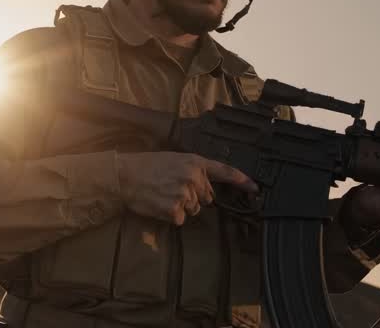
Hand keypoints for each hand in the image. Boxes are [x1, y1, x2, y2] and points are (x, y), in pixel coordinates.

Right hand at [115, 152, 258, 225]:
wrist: (124, 176)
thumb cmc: (146, 166)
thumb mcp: (173, 159)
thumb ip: (193, 171)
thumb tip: (205, 190)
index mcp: (194, 162)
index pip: (224, 171)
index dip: (242, 180)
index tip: (255, 188)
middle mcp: (193, 178)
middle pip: (206, 198)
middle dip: (194, 196)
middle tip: (171, 188)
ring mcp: (185, 195)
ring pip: (194, 209)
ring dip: (181, 206)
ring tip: (162, 194)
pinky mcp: (175, 211)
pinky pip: (181, 219)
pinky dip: (171, 216)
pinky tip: (159, 204)